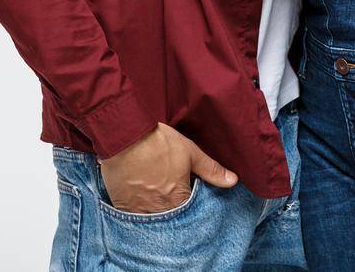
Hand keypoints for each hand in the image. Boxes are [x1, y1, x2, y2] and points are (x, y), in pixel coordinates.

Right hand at [100, 122, 238, 212]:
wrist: (123, 136)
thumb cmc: (157, 142)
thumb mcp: (189, 152)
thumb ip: (211, 169)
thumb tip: (233, 181)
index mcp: (178, 199)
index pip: (191, 213)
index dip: (191, 206)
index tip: (188, 197)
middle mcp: (159, 210)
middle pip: (171, 218)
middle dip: (174, 212)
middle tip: (170, 197)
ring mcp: (139, 210)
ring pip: (152, 219)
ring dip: (156, 212)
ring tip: (155, 199)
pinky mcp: (121, 206)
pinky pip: (133, 216)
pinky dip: (138, 210)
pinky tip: (140, 199)